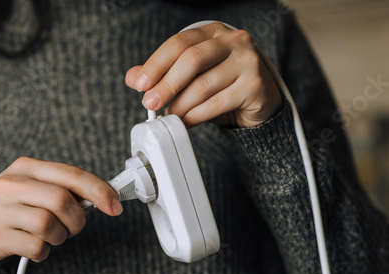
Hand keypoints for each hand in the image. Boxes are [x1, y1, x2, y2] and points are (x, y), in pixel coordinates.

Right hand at [0, 157, 122, 262]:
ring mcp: (0, 210)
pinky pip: (35, 247)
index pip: (71, 175)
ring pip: (48, 225)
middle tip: (74, 227)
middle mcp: (11, 184)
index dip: (99, 190)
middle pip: (61, 200)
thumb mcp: (33, 185)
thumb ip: (64, 188)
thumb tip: (103, 198)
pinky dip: (44, 251)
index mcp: (27, 167)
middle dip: (77, 220)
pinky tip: (37, 246)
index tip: (115, 206)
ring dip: (60, 236)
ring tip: (52, 235)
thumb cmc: (12, 203)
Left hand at [125, 22, 282, 127]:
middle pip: (192, 60)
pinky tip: (186, 122)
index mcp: (213, 32)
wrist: (259, 100)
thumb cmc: (222, 84)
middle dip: (166, 84)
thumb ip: (162, 74)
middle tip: (150, 103)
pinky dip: (196, 116)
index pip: (179, 43)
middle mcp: (233, 41)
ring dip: (181, 105)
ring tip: (170, 115)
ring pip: (203, 85)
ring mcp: (247, 61)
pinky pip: (217, 103)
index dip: (156, 64)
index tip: (140, 84)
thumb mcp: (191, 76)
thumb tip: (133, 78)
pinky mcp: (255, 85)